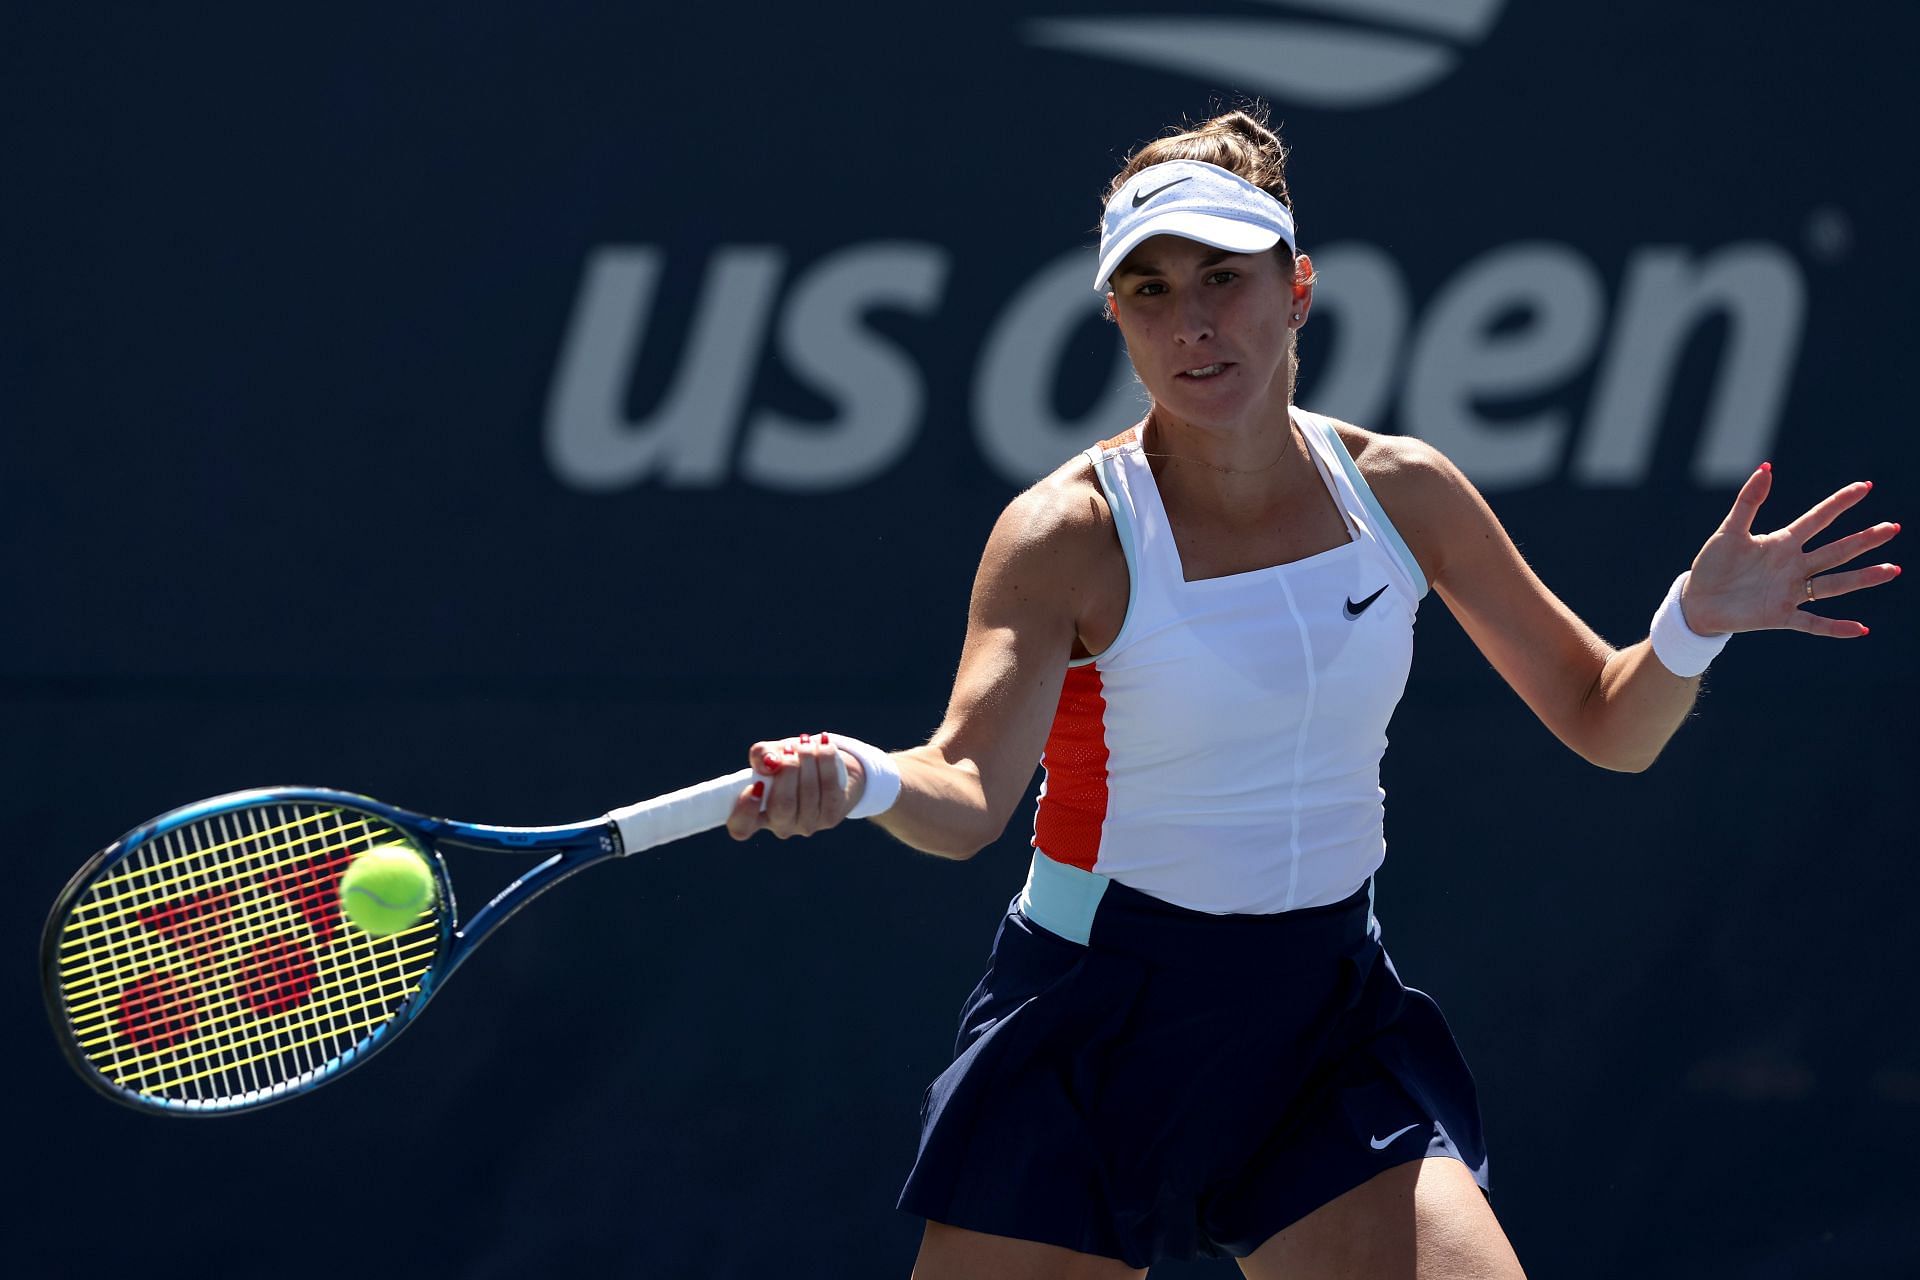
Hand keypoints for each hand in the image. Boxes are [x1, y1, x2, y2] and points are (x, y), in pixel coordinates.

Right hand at [724, 733, 865, 840]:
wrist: (826, 769)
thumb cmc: (788, 764)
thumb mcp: (769, 755)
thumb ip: (761, 755)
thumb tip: (770, 762)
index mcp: (757, 815)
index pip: (741, 827)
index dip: (745, 811)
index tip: (755, 785)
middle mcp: (780, 826)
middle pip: (782, 806)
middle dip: (788, 772)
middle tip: (789, 750)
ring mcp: (806, 825)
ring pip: (808, 795)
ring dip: (808, 761)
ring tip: (806, 743)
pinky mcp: (830, 817)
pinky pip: (829, 789)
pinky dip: (826, 763)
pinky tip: (825, 747)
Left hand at [1681, 465, 1900, 636]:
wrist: (1697, 601)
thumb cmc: (1713, 564)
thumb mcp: (1729, 531)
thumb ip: (1748, 502)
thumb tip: (1765, 468)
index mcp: (1783, 543)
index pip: (1818, 519)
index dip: (1839, 502)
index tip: (1865, 486)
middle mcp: (1793, 566)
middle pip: (1835, 551)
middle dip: (1863, 540)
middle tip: (1892, 528)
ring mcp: (1790, 592)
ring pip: (1833, 584)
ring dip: (1862, 578)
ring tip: (1891, 569)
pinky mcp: (1780, 616)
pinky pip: (1812, 623)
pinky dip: (1835, 627)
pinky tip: (1859, 629)